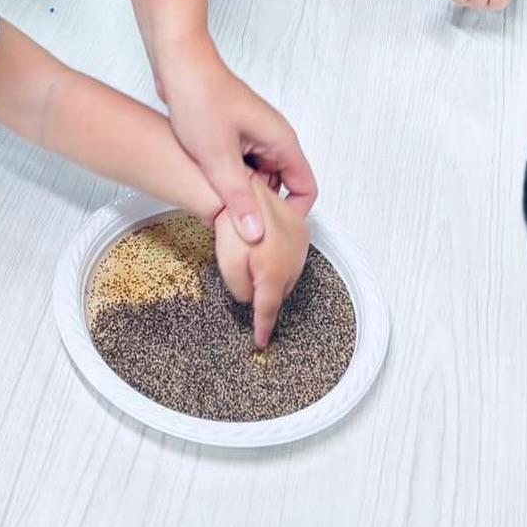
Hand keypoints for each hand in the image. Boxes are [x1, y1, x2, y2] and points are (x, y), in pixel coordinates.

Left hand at [161, 42, 316, 244]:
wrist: (177, 63)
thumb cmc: (200, 96)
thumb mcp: (218, 157)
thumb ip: (239, 198)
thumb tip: (257, 234)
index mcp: (280, 142)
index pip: (305, 188)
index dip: (292, 214)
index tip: (268, 232)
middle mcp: (272, 139)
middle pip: (280, 187)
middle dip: (261, 208)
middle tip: (236, 226)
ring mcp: (252, 136)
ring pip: (256, 178)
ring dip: (240, 194)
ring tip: (217, 206)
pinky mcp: (233, 135)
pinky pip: (239, 167)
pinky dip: (227, 179)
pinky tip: (207, 186)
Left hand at [214, 176, 309, 346]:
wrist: (232, 185)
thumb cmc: (228, 220)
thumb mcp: (227, 265)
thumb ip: (241, 290)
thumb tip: (250, 297)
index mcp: (275, 271)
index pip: (269, 308)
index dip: (264, 327)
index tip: (261, 341)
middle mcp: (293, 257)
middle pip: (282, 290)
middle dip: (267, 295)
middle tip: (249, 293)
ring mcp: (299, 239)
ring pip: (289, 271)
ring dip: (273, 275)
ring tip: (250, 264)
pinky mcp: (298, 225)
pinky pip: (291, 252)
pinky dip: (278, 258)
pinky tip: (260, 248)